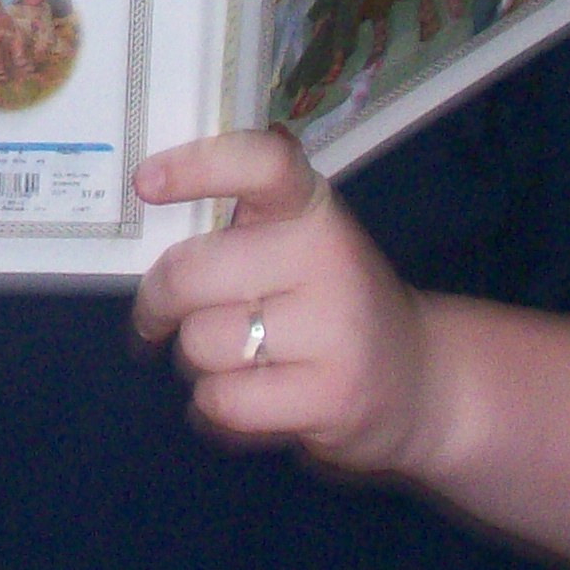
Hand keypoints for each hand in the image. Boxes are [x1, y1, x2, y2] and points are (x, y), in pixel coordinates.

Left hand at [131, 130, 438, 479]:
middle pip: (191, 274)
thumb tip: (149, 192)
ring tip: (235, 360)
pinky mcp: (331, 398)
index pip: (262, 164)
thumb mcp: (303, 242)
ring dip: (196, 360)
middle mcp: (327, 259)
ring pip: (200, 343)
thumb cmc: (333, 302)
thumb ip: (242, 220)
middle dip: (157, 303)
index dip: (196, 166)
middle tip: (156, 316)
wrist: (423, 383)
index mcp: (312, 208)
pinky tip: (241, 398)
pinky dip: (213, 405)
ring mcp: (335, 331)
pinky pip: (223, 400)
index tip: (146, 183)